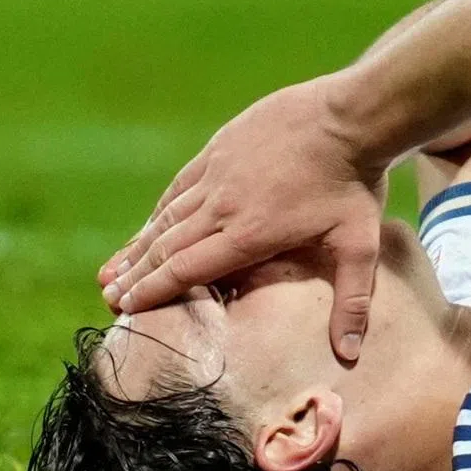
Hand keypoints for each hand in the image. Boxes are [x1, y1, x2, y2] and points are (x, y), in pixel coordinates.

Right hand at [98, 75, 387, 360]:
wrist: (350, 115)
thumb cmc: (356, 184)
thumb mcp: (360, 247)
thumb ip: (353, 303)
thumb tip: (349, 354)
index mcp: (249, 234)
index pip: (186, 269)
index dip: (152, 290)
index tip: (125, 307)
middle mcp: (223, 205)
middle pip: (167, 246)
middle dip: (135, 275)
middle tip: (109, 297)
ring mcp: (218, 172)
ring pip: (168, 215)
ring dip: (139, 244)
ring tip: (114, 268)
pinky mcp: (220, 148)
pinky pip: (181, 184)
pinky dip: (162, 209)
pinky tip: (151, 222)